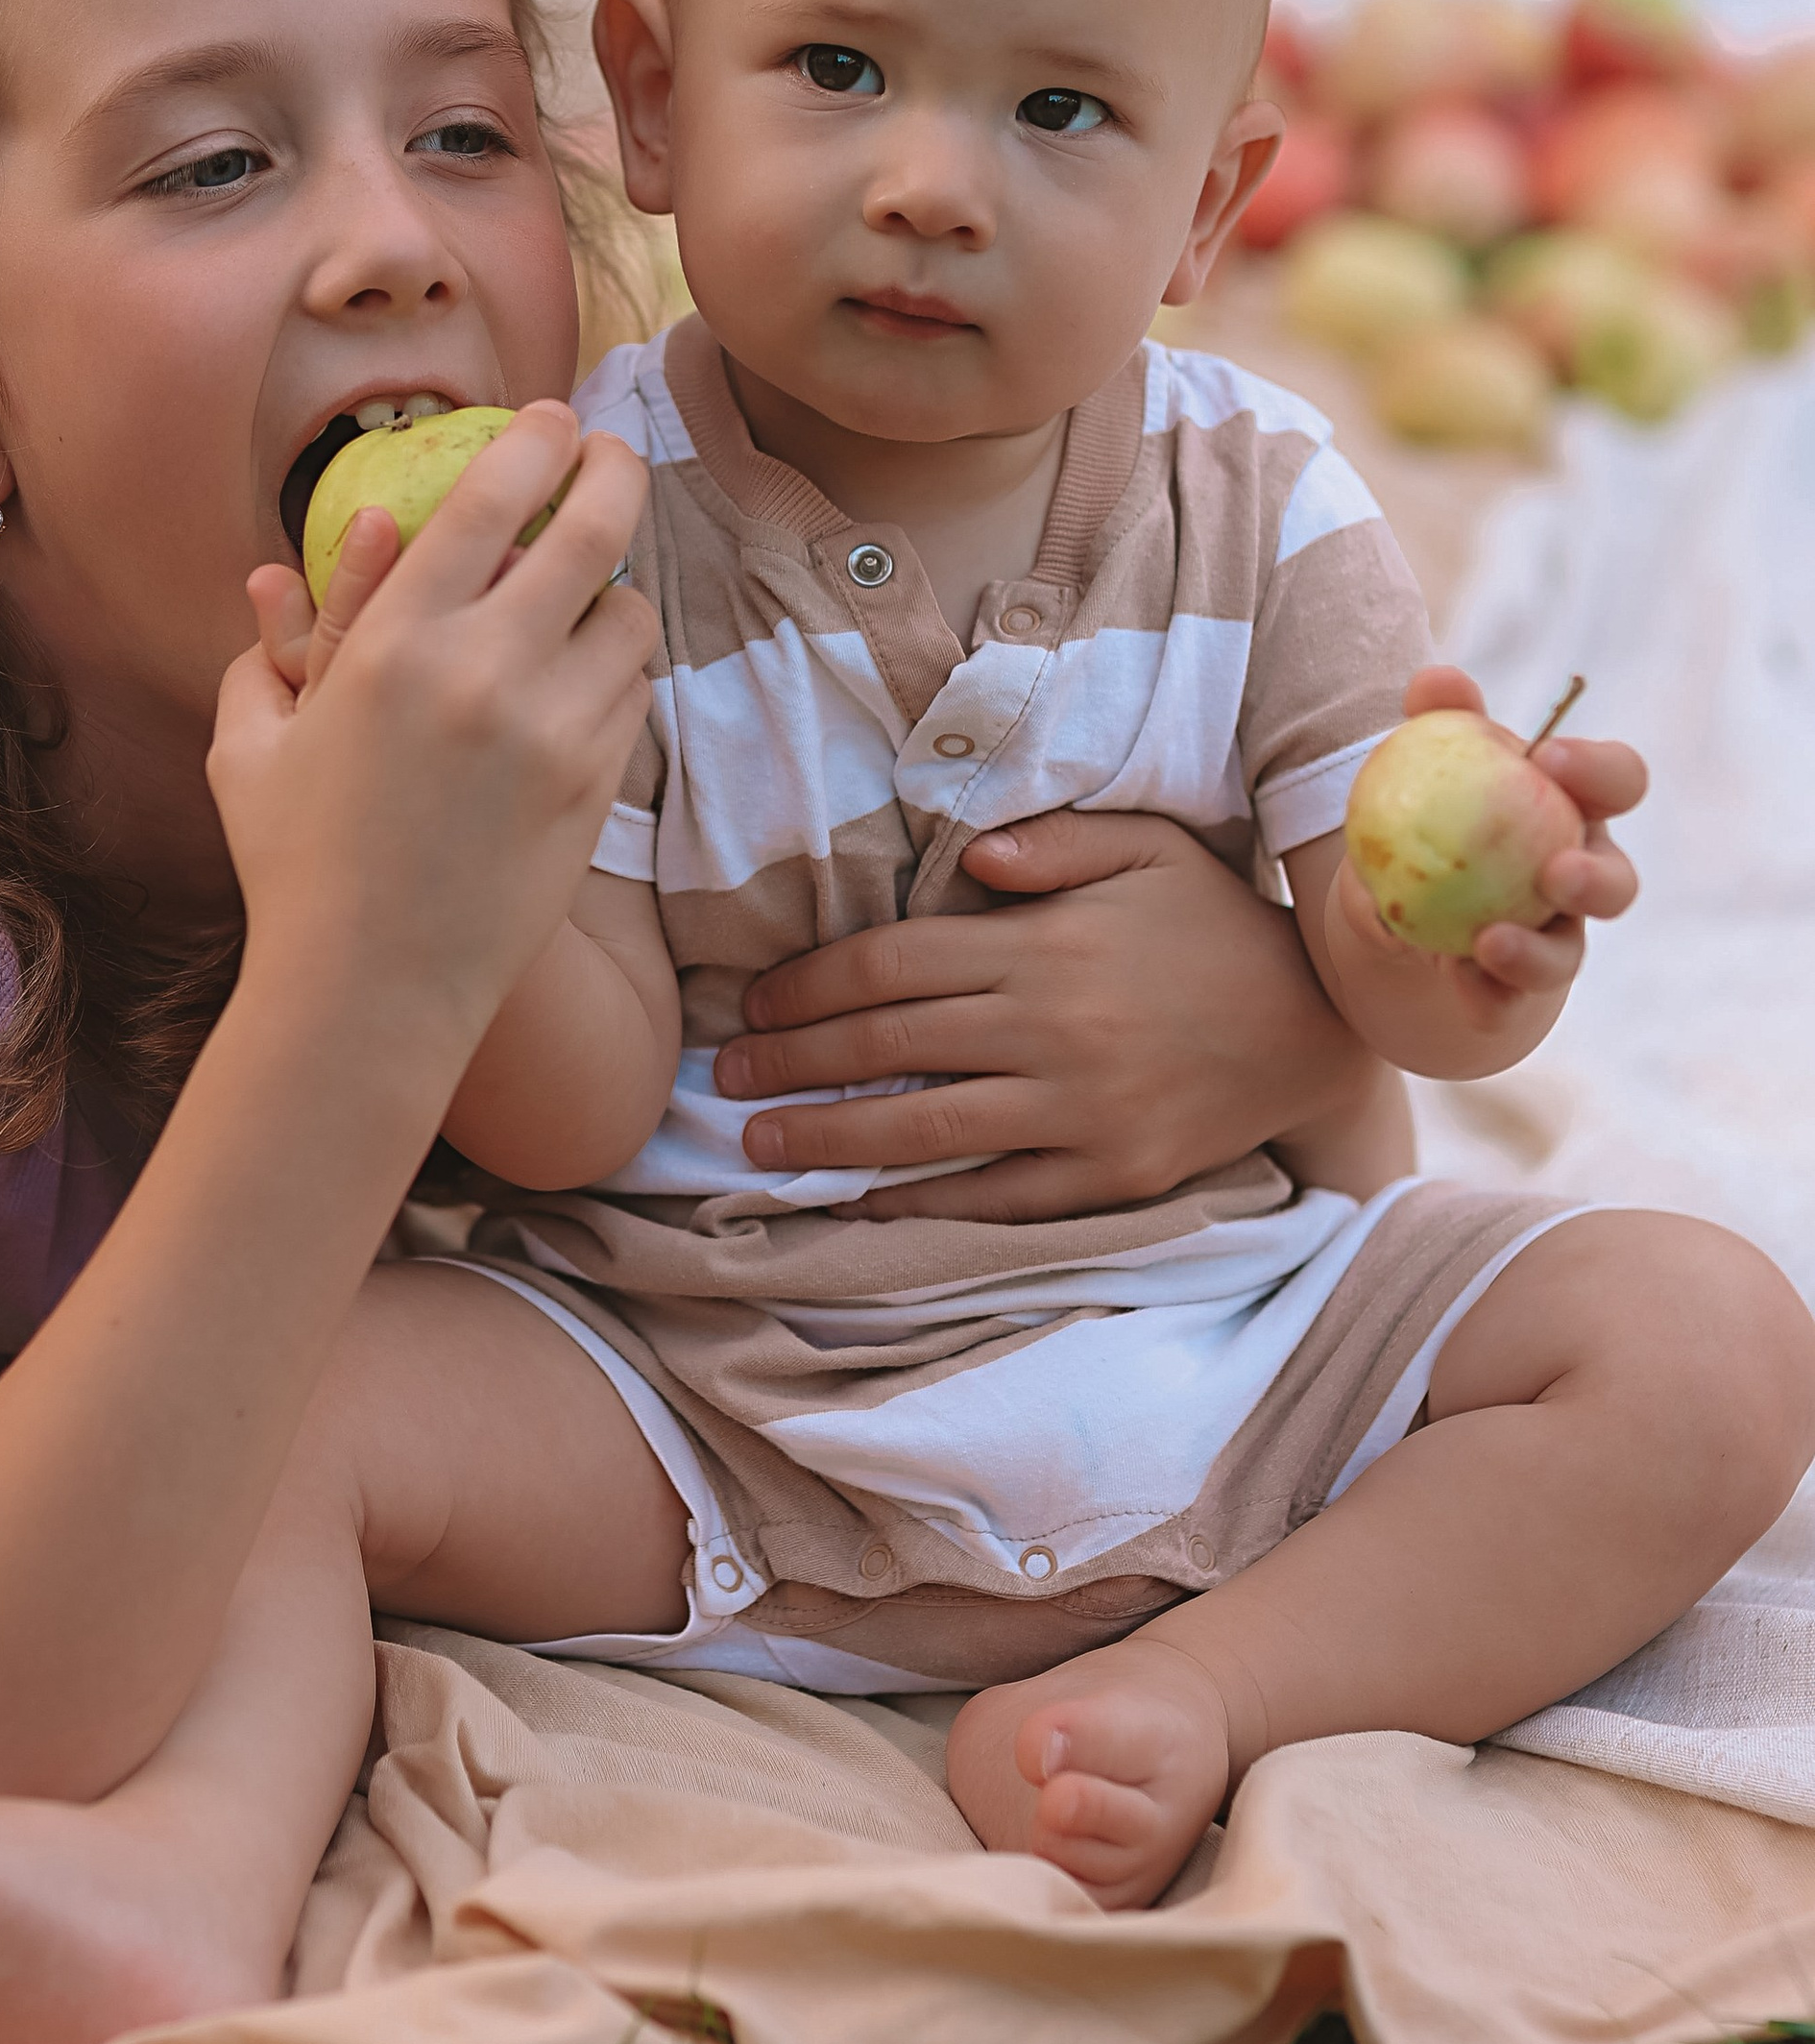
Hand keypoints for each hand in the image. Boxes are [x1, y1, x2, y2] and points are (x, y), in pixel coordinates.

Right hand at [212, 406, 652, 1058]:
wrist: (370, 993)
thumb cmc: (293, 864)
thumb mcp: (254, 740)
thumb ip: (282, 637)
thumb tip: (302, 553)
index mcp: (393, 645)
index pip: (489, 499)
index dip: (531, 440)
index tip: (549, 417)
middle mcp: (486, 673)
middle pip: (592, 527)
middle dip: (613, 468)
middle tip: (610, 453)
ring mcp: (554, 731)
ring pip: (629, 613)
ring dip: (612, 587)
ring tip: (586, 588)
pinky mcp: (597, 786)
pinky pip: (632, 691)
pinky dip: (614, 669)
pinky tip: (582, 675)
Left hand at [712, 809, 1380, 1223]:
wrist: (1319, 1027)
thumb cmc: (1215, 922)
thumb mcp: (1146, 847)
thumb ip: (1051, 840)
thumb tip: (964, 853)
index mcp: (1043, 945)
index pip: (891, 963)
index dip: (809, 985)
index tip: (753, 1001)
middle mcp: (1051, 1029)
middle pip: (888, 1046)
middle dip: (792, 1063)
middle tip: (725, 1078)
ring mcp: (1081, 1111)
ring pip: (924, 1129)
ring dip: (829, 1138)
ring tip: (759, 1145)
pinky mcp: (1111, 1176)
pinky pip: (996, 1197)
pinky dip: (921, 1203)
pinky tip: (860, 1201)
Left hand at [1328, 661, 1642, 1031]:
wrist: (1396, 902)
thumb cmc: (1431, 806)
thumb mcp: (1425, 762)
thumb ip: (1435, 719)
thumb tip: (1437, 681)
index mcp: (1574, 806)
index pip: (1617, 781)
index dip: (1600, 770)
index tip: (1552, 757)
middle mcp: (1581, 874)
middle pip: (1617, 881)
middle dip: (1597, 879)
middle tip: (1555, 873)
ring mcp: (1556, 938)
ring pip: (1568, 953)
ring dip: (1534, 952)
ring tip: (1488, 944)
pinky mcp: (1516, 991)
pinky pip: (1508, 1001)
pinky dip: (1485, 995)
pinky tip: (1460, 986)